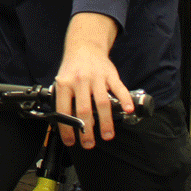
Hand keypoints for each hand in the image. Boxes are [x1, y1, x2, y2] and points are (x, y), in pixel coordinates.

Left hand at [53, 12, 132, 148]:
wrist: (84, 46)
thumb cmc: (72, 68)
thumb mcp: (62, 81)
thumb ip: (64, 100)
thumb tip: (65, 125)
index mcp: (64, 83)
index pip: (63, 111)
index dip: (67, 129)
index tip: (71, 141)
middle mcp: (79, 80)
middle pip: (84, 110)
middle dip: (87, 131)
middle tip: (89, 143)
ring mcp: (96, 77)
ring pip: (101, 103)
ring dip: (106, 122)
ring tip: (107, 135)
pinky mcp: (110, 75)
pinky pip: (119, 89)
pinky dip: (125, 100)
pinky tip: (128, 111)